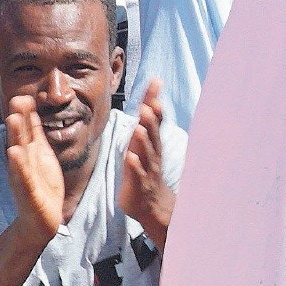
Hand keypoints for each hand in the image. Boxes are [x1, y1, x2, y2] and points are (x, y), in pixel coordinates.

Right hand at [5, 95, 64, 244]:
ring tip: (12, 119)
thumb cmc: (41, 184)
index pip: (25, 130)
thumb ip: (34, 133)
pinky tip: (15, 154)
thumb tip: (30, 109)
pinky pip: (24, 178)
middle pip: (19, 138)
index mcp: (29, 153)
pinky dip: (19, 166)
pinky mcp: (29, 193)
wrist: (41, 219)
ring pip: (19, 154)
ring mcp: (24, 177)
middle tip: (15, 100)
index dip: (24, 114)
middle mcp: (23, 163)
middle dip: (17, 120)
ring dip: (15, 137)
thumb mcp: (40, 154)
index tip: (23, 95)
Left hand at [119, 81, 175, 250]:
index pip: (154, 116)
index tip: (156, 82)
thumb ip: (148, 122)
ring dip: (144, 140)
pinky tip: (130, 157)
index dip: (154, 100)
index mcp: (152, 140)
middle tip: (151, 104)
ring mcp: (147, 167)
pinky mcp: (138, 183)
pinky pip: (137, 173)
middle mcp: (152, 151)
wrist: (151, 203)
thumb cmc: (146, 168)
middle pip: (153, 132)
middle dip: (152, 119)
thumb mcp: (147, 142)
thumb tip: (150, 98)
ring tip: (139, 127)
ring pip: (147, 152)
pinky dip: (134, 165)